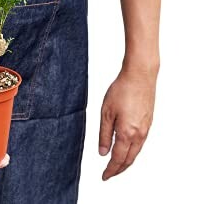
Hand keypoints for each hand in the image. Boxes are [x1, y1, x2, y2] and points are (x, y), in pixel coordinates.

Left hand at [99, 64, 157, 180]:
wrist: (140, 76)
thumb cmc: (121, 90)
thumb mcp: (106, 112)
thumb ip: (104, 134)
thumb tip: (102, 153)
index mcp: (127, 133)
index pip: (118, 159)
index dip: (110, 170)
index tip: (104, 177)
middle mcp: (139, 134)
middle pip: (129, 159)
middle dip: (119, 169)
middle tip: (109, 174)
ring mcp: (146, 129)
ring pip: (136, 152)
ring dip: (126, 161)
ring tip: (116, 164)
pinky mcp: (149, 122)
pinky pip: (140, 143)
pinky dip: (132, 150)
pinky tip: (126, 148)